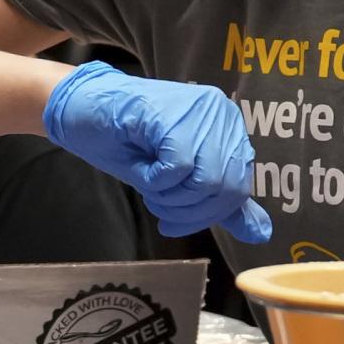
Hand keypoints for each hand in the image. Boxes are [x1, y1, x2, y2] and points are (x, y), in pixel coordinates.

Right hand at [43, 62, 270, 241]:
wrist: (82, 108)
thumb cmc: (128, 141)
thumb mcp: (180, 178)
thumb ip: (220, 200)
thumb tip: (261, 234)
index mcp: (229, 126)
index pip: (238, 186)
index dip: (206, 213)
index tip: (175, 220)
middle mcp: (221, 113)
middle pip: (226, 188)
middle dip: (189, 212)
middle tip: (160, 207)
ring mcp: (198, 110)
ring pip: (205, 180)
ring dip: (171, 199)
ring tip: (150, 189)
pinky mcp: (170, 115)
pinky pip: (177, 169)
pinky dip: (155, 182)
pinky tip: (142, 170)